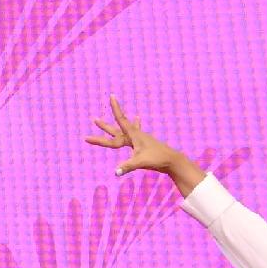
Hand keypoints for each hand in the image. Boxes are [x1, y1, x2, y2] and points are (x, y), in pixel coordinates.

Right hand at [84, 98, 205, 196]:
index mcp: (134, 135)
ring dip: (113, 127)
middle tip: (94, 119)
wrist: (172, 160)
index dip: (116, 108)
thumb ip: (127, 166)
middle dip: (104, 126)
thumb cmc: (157, 159)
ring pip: (123, 131)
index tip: (112, 95)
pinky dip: (134, 124)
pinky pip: (135, 132)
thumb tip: (115, 172)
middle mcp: (135, 135)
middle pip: (115, 130)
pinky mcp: (143, 143)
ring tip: (105, 122)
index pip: (121, 119)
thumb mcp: (141, 162)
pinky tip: (138, 118)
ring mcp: (139, 139)